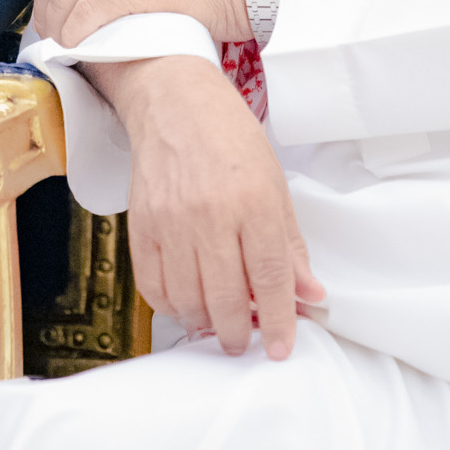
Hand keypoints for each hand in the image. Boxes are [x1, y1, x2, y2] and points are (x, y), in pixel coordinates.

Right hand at [83, 54, 323, 359]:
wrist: (174, 102)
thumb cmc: (229, 137)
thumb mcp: (275, 183)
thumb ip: (291, 245)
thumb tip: (309, 293)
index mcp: (253, 201)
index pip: (270, 277)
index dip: (280, 320)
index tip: (283, 346)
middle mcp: (210, 215)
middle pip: (226, 299)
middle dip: (240, 334)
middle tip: (247, 340)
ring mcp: (170, 221)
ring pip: (187, 300)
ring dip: (206, 323)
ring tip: (218, 322)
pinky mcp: (140, 224)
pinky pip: (152, 286)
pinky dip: (171, 306)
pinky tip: (186, 303)